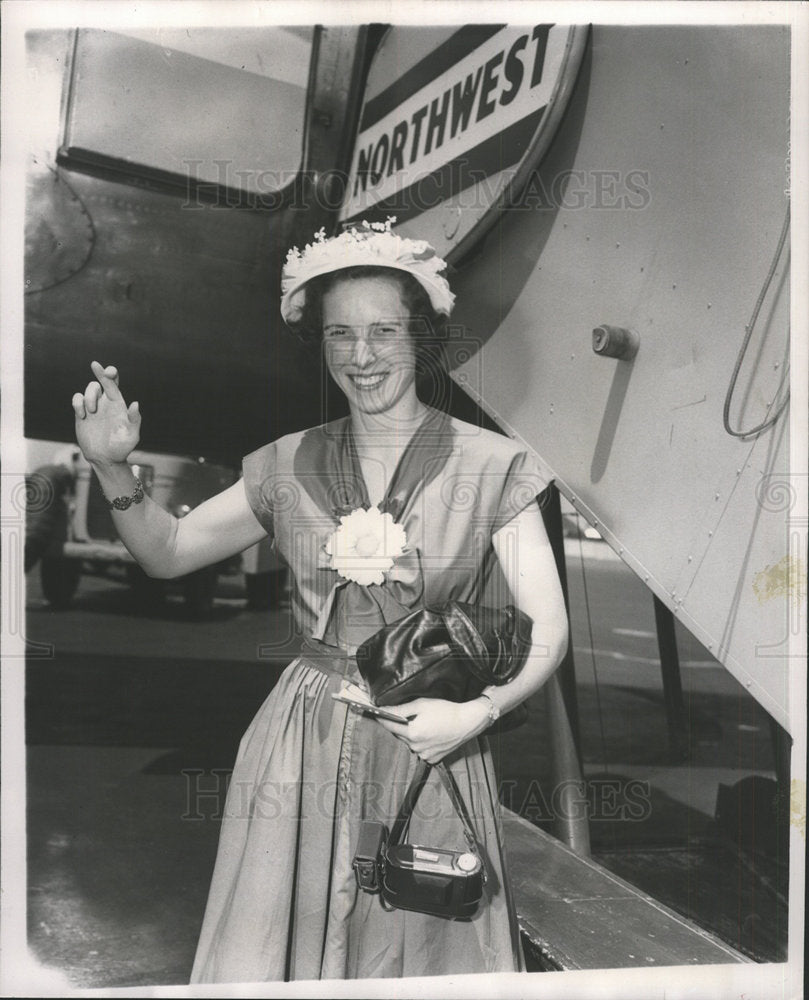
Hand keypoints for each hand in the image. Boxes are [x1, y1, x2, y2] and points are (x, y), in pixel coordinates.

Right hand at [72, 361, 140, 465]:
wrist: (105, 459)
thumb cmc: (122, 448)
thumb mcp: (132, 435)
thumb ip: (135, 420)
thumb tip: (135, 403)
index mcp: (118, 404)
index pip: (114, 384)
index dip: (109, 373)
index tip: (106, 370)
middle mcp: (106, 403)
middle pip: (100, 381)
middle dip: (99, 375)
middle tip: (97, 371)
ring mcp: (93, 407)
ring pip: (88, 389)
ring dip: (89, 397)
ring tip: (91, 412)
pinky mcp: (81, 414)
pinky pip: (76, 399)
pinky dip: (77, 403)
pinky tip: (83, 415)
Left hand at [375, 697, 490, 764]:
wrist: (467, 723)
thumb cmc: (446, 711)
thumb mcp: (421, 704)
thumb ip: (400, 709)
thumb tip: (383, 710)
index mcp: (412, 733)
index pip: (389, 725)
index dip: (382, 718)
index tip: (376, 713)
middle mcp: (416, 747)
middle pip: (399, 733)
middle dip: (400, 724)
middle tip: (410, 714)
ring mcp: (424, 755)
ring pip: (409, 742)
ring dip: (411, 733)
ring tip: (425, 723)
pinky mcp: (432, 759)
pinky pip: (420, 749)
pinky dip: (421, 741)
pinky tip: (431, 733)